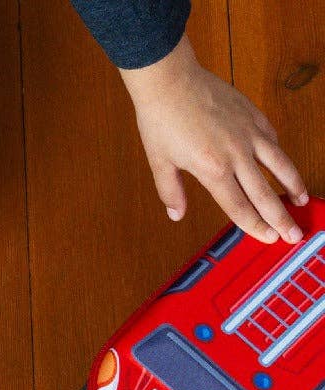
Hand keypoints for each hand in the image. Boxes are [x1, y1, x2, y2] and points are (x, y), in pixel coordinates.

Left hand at [120, 34, 308, 243]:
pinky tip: (283, 166)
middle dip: (280, 217)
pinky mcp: (253, 115)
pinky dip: (279, 155)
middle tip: (293, 234)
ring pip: (279, 164)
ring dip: (292, 185)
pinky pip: (272, 140)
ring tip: (301, 200)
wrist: (171, 80)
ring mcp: (248, 133)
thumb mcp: (160, 163)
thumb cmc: (162, 120)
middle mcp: (236, 153)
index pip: (239, 207)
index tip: (268, 238)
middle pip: (264, 193)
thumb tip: (176, 214)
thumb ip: (170, 192)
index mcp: (212, 169)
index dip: (255, 226)